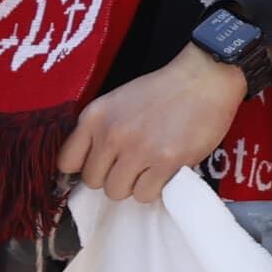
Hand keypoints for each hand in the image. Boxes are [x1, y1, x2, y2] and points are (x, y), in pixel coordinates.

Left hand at [55, 44, 248, 206]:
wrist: (205, 77)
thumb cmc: (164, 90)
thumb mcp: (119, 101)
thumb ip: (100, 130)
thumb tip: (88, 167)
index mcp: (95, 116)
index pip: (67, 162)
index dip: (83, 168)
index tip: (99, 166)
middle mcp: (112, 134)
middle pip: (93, 182)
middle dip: (112, 175)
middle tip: (133, 163)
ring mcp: (139, 150)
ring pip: (117, 192)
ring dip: (133, 184)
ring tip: (150, 166)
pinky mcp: (166, 162)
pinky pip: (145, 195)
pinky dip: (155, 188)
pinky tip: (165, 170)